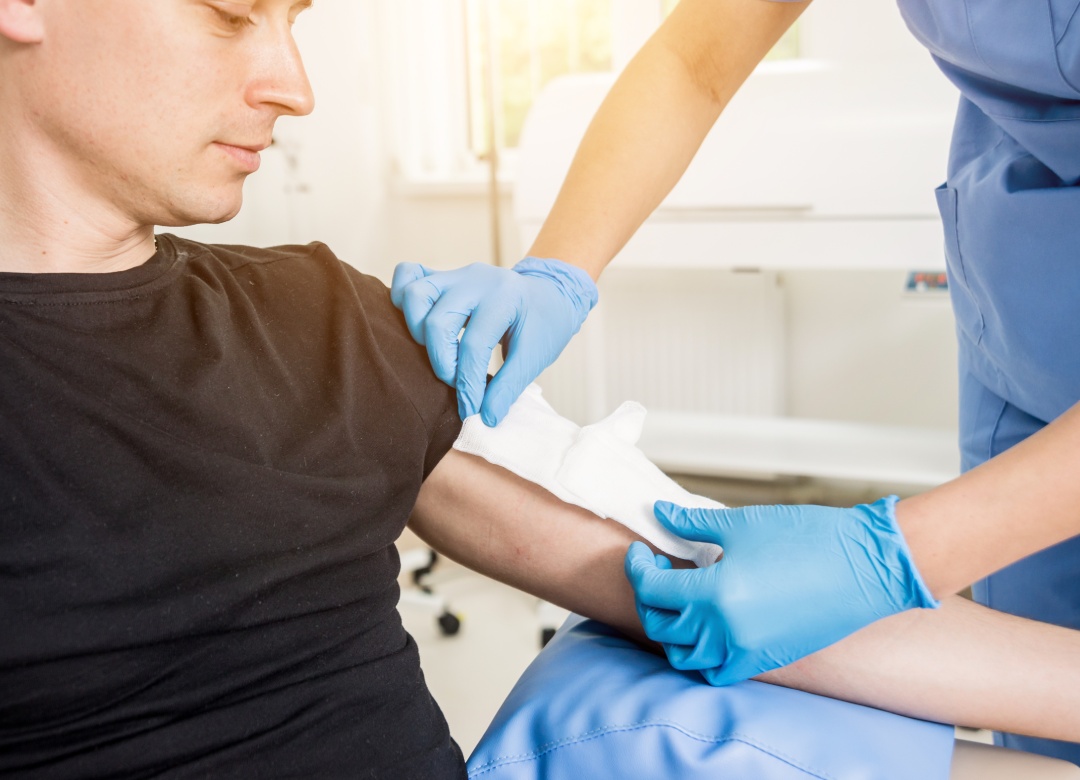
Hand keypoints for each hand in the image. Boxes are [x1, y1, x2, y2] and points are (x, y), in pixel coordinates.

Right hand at [390, 257, 597, 425]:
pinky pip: (407, 274)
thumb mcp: (535, 356)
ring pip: (415, 294)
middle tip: (456, 381)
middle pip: (437, 320)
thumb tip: (485, 419)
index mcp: (504, 296)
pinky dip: (402, 297)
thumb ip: (508, 388)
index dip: (468, 383)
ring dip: (417, 331)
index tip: (471, 409)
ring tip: (438, 352)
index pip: (475, 344)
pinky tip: (415, 322)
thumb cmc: (544, 324)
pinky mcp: (442, 276)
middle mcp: (476, 279)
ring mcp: (455, 274)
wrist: (550, 293)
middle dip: (442, 362)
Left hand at [624, 496, 938, 685]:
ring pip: (683, 655)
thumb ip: (691, 524)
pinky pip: (716, 671)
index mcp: (715, 594)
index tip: (642, 551)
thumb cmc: (810, 539)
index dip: (638, 568)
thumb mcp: (741, 524)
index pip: (651, 590)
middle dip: (648, 596)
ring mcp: (745, 651)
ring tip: (678, 597)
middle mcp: (725, 631)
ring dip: (669, 627)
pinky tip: (704, 624)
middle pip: (660, 624)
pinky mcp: (765, 660)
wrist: (867, 566)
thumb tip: (659, 513)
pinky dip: (699, 655)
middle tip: (657, 569)